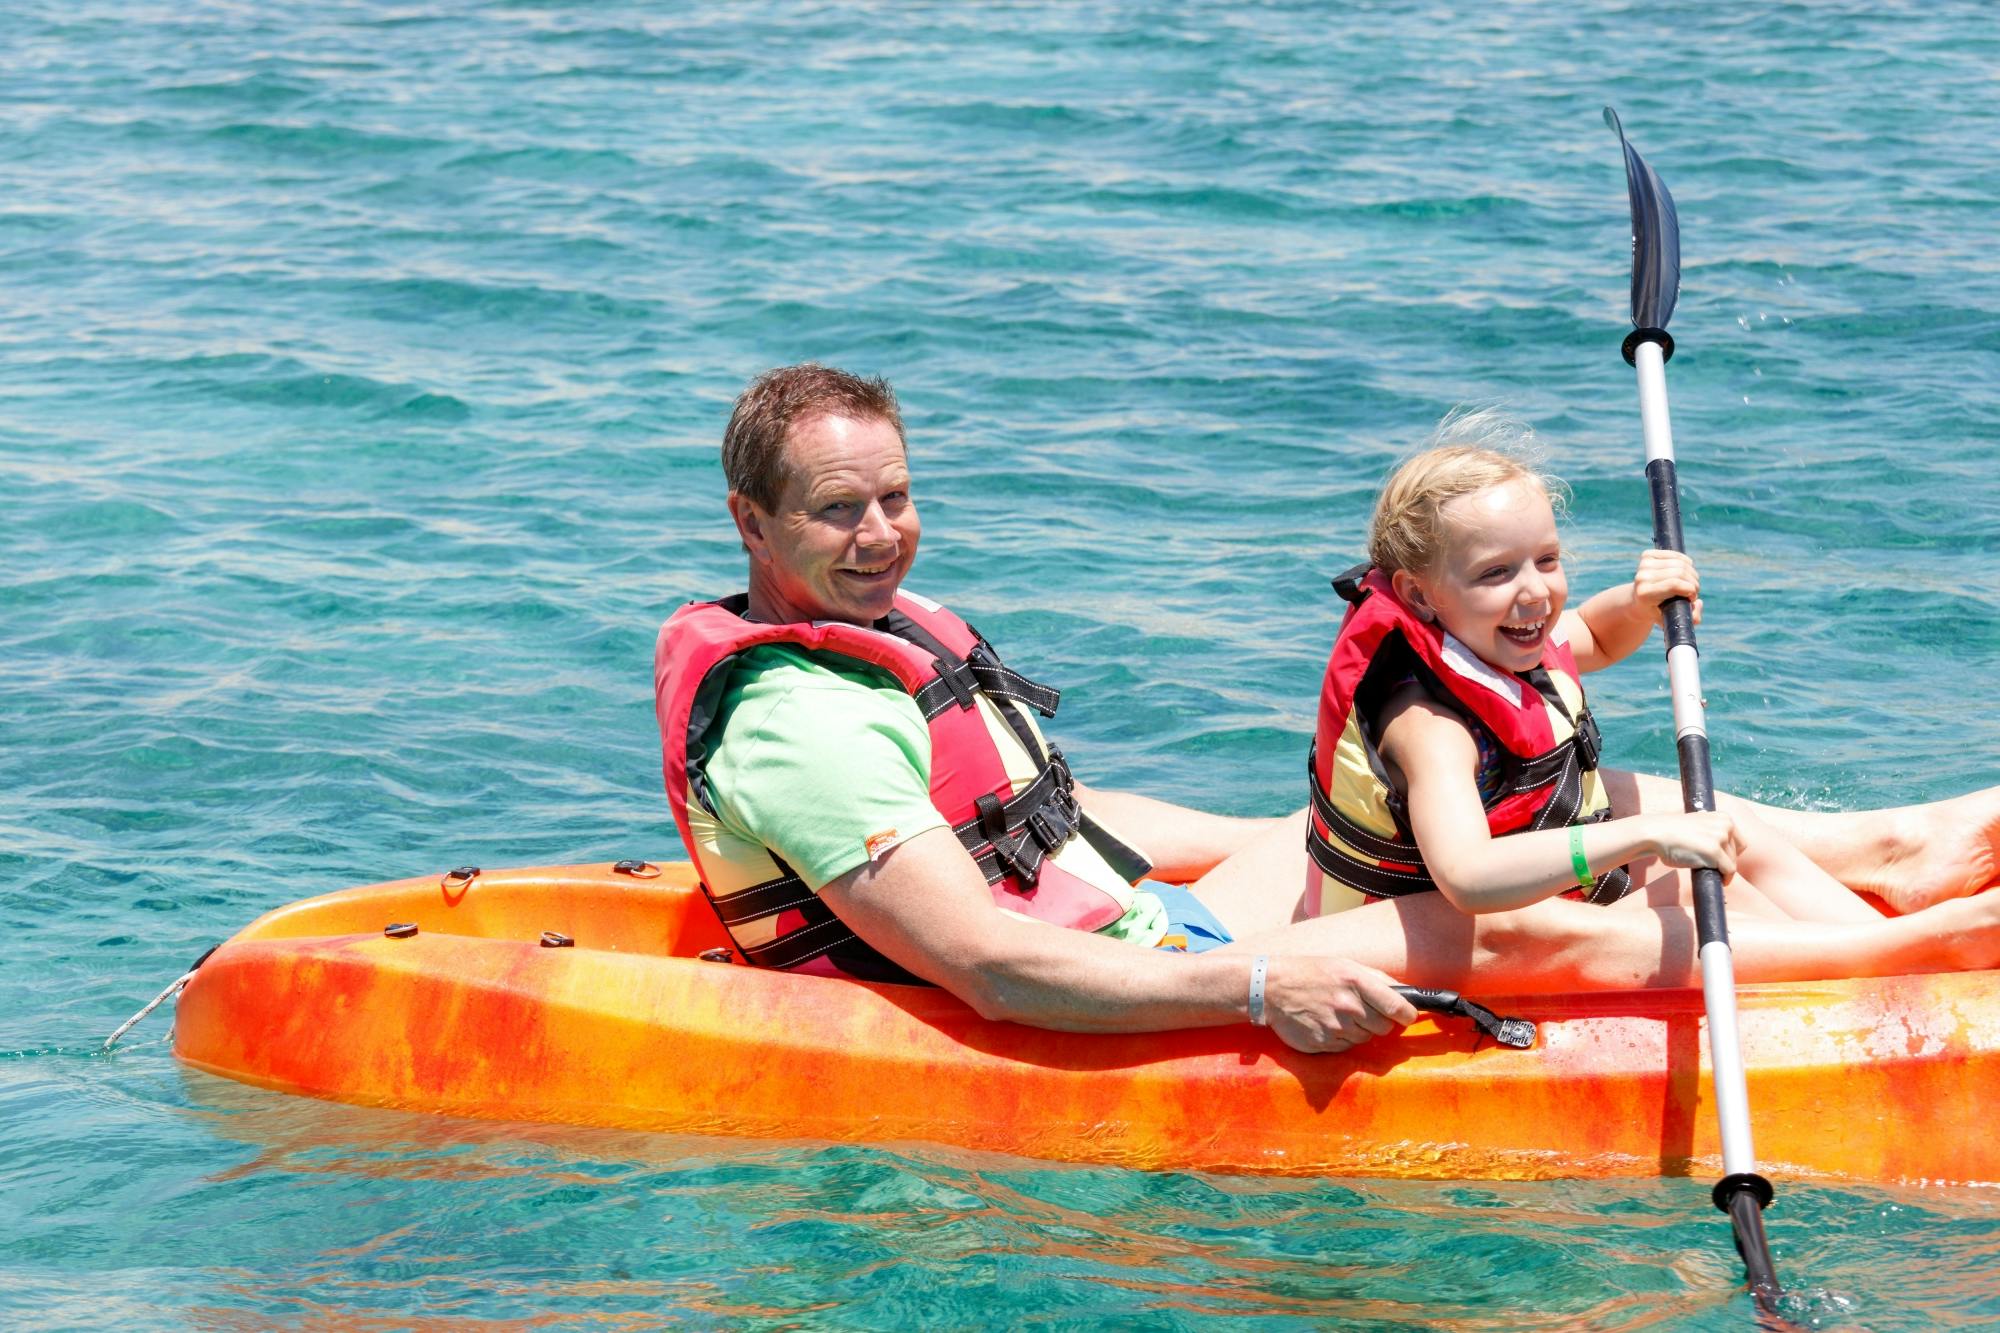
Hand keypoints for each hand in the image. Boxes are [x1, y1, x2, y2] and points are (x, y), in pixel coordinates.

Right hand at [1262, 956, 1418, 1053]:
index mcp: (1357, 981)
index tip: (1405, 1016)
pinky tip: (1326, 1023)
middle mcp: (1348, 1006)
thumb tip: (1406, 994)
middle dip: (1378, 1021)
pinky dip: (1340, 1038)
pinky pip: (1345, 1047)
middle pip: (1384, 1027)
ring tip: (1337, 1014)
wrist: (1270, 988)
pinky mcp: (1323, 1044)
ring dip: (1358, 1030)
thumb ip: (1377, 980)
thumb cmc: (1310, 973)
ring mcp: (1335, 1027)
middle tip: (1360, 1010)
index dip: (1406, 1015)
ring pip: (1365, 1039)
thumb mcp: (1344, 965)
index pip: (1398, 1008)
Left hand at [1632, 548, 1700, 625]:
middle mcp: (1642, 578)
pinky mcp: (1647, 555)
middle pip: (1679, 573)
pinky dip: (1686, 562)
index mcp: (1645, 594)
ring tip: (1690, 583)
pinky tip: (1685, 570)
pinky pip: (1675, 554)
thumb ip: (1692, 618)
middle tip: (1693, 591)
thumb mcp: (1673, 621)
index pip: (1674, 584)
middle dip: (1693, 582)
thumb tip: (1699, 603)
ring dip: (1692, 573)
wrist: (1636, 601)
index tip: (1693, 598)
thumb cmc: (1658, 612)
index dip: (1690, 589)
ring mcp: (1643, 565)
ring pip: (1680, 563)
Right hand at [1644, 811, 1742, 878]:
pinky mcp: (1714, 853)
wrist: (1656, 833)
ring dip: (1723, 870)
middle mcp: (1725, 826)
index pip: (1739, 841)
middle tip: (1713, 868)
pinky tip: (1720, 881)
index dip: (1731, 853)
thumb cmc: (1673, 831)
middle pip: (1736, 853)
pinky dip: (1726, 878)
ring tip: (1710, 872)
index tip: (1722, 860)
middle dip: (1726, 862)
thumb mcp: (1699, 822)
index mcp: (1724, 817)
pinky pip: (1729, 871)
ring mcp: (1720, 838)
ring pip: (1733, 862)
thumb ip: (1712, 828)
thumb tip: (1721, 841)